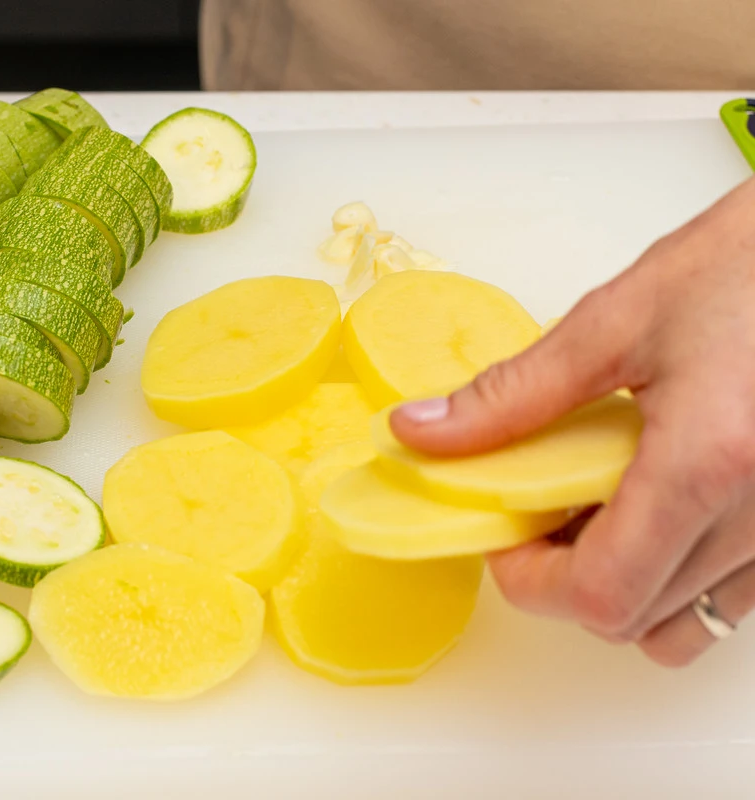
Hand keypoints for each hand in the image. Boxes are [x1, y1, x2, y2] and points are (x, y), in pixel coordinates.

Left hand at [389, 176, 754, 666]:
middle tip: (538, 508)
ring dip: (623, 587)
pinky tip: (655, 504)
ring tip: (598, 504)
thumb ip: (512, 393)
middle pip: (636, 621)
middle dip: (565, 581)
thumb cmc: (748, 267)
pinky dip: (677, 576)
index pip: (600, 594)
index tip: (499, 533)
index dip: (529, 580)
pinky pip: (732, 597)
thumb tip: (420, 432)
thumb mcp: (615, 321)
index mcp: (709, 462)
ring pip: (686, 625)